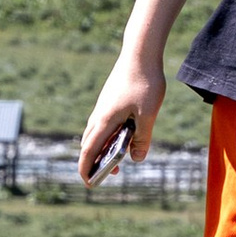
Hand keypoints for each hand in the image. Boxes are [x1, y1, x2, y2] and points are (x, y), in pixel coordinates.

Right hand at [79, 49, 163, 184]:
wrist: (140, 53)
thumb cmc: (145, 82)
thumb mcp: (148, 115)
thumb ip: (143, 138)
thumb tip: (136, 158)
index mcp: (105, 121)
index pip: (89, 151)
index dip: (86, 169)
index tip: (89, 183)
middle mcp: (99, 115)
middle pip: (89, 144)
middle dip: (95, 162)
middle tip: (109, 175)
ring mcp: (103, 106)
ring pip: (96, 133)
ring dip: (102, 148)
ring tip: (118, 158)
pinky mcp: (109, 100)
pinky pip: (103, 123)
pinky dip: (107, 135)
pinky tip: (122, 136)